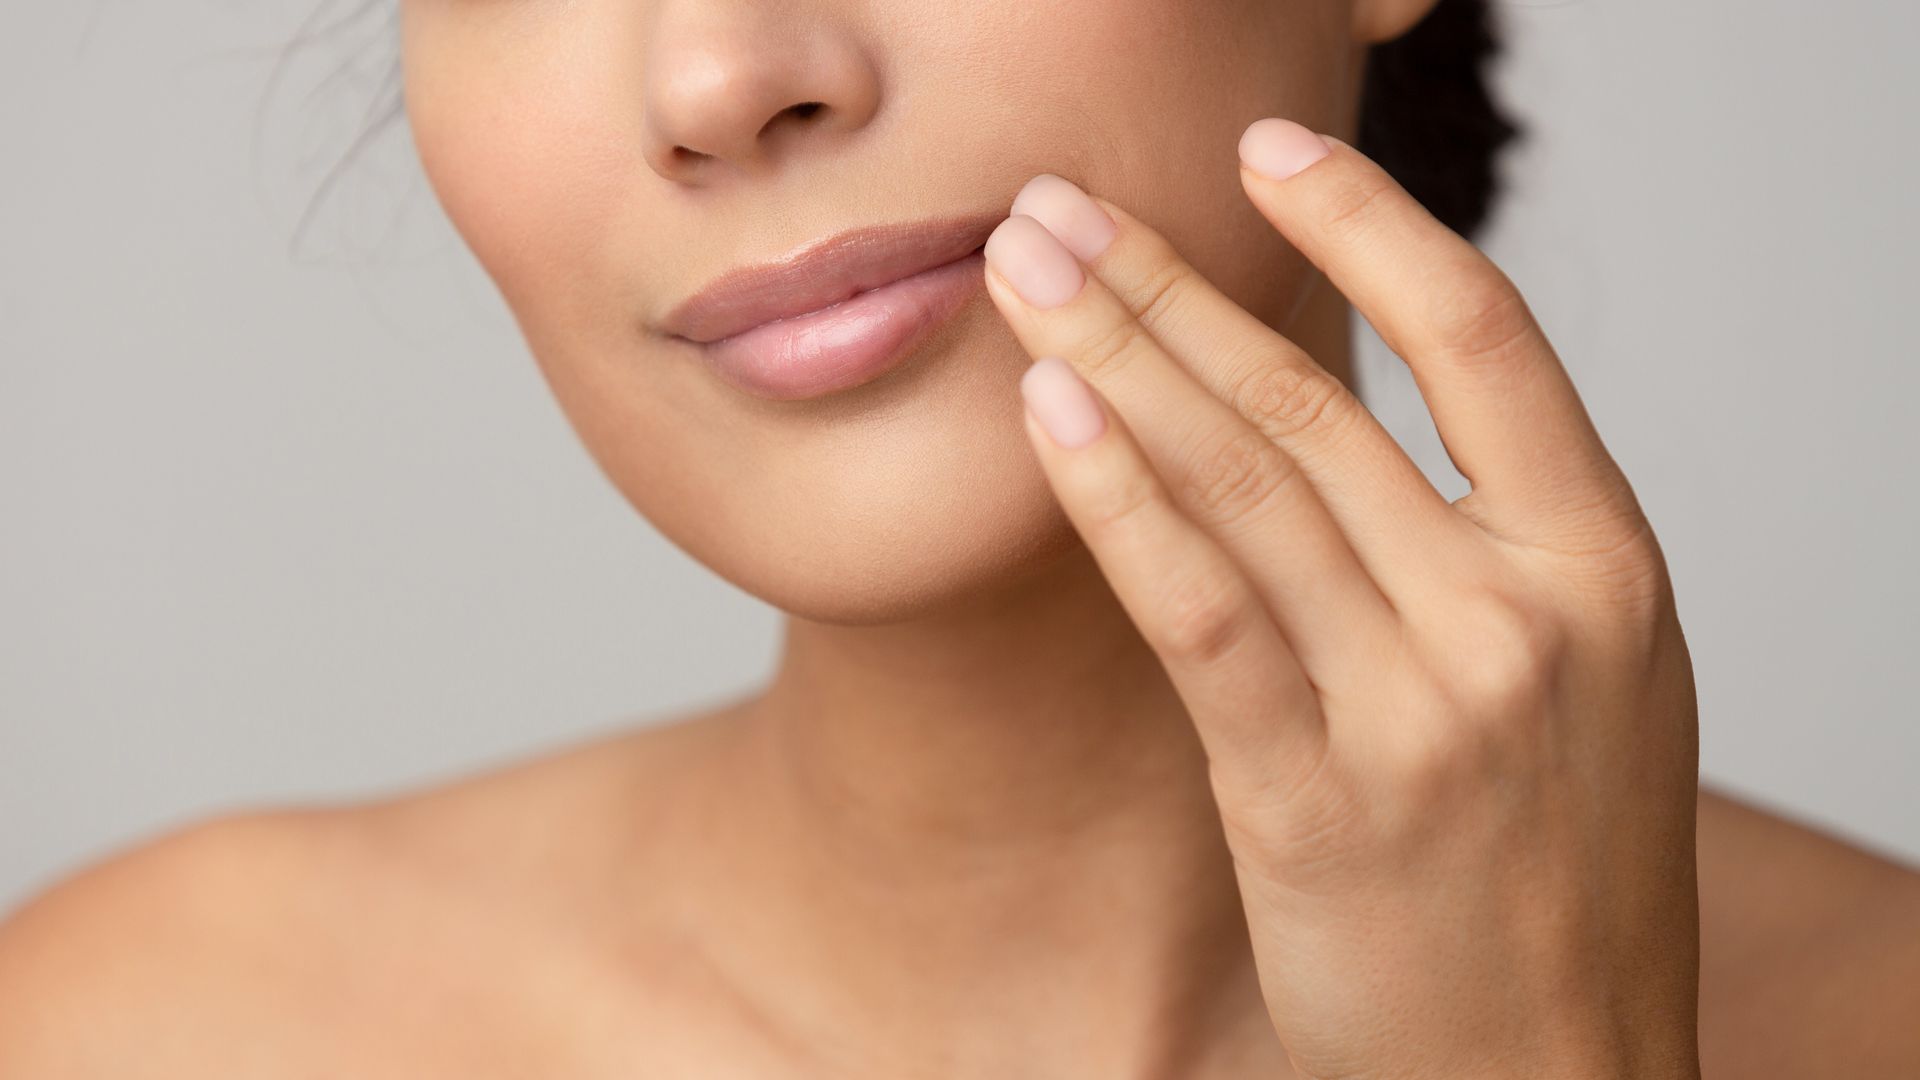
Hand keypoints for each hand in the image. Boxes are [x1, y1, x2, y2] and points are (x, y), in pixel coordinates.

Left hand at [982, 119, 1700, 1079]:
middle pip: (1314, 397)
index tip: (1265, 151)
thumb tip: (1336, 406)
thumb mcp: (1585, 676)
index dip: (1367, 218)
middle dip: (1165, 282)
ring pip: (1243, 481)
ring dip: (1116, 353)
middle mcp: (1521, 617)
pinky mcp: (1317, 799)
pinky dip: (1118, 499)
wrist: (1561, 1073)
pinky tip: (1051, 413)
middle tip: (1056, 204)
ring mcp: (1423, 708)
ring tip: (1023, 268)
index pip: (1480, 335)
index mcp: (1605, 565)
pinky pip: (1201, 612)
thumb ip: (1490, 542)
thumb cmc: (1560, 868)